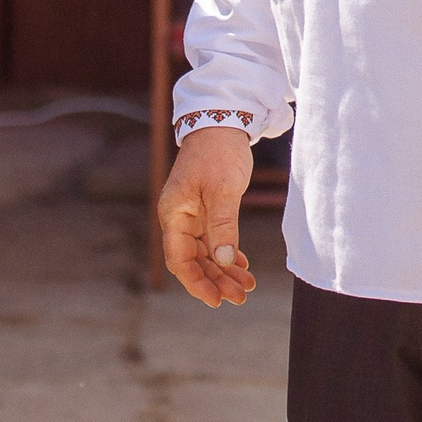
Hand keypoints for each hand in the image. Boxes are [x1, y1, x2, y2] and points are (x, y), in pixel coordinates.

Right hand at [158, 126, 256, 306]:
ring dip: (224, 271)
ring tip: (246, 286)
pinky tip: (242, 266)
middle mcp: (179, 217)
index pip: (180, 259)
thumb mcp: (223, 189)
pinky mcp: (206, 209)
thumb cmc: (219, 151)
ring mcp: (192, 214)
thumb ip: (223, 225)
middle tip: (241, 296)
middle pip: (194, 260)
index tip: (217, 300)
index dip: (197, 283)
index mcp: (174, 213)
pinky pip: (213, 240)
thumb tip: (222, 260)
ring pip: (205, 253)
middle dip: (216, 281)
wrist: (222, 121)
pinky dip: (227, 254)